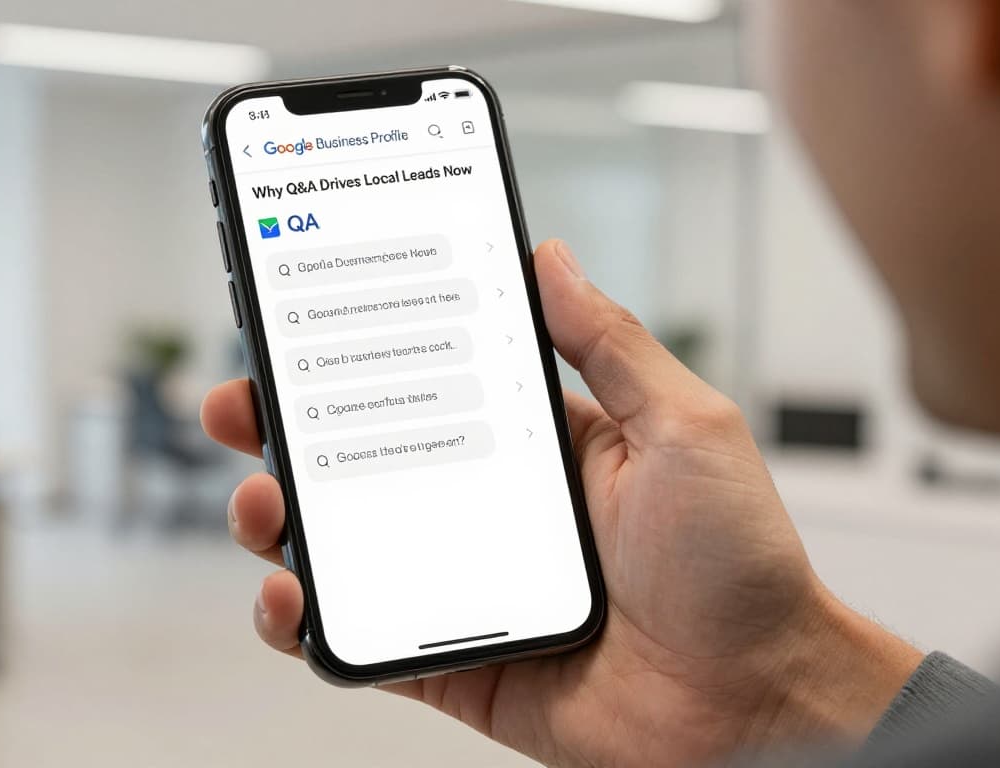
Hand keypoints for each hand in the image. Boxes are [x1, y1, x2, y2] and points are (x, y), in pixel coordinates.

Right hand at [201, 240, 922, 766]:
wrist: (758, 704)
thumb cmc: (742, 568)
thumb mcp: (685, 428)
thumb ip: (611, 344)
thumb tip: (550, 259)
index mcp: (534, 447)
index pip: (422, 386)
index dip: (355, 356)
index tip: (300, 323)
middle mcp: (486, 511)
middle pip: (358, 462)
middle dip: (284, 431)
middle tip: (241, 407)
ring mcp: (462, 585)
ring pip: (340, 545)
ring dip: (278, 521)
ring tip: (264, 505)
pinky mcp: (450, 661)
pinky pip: (357, 642)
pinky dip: (305, 624)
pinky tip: (291, 599)